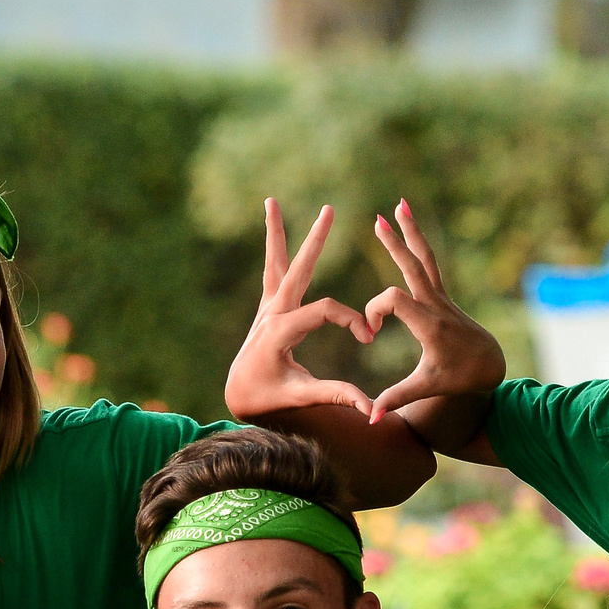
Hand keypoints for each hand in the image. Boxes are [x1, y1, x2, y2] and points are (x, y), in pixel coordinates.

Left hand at [223, 201, 384, 419]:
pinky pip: (271, 270)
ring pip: (274, 262)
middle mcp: (271, 313)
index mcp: (281, 331)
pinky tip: (271, 223)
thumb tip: (369, 407)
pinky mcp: (267, 307)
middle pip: (298, 269)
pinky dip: (273, 247)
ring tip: (270, 201)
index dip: (352, 320)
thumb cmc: (269, 396)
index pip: (325, 311)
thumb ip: (336, 395)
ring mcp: (266, 307)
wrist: (239, 394)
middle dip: (315, 241)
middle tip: (329, 210)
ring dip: (275, 232)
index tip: (367, 337)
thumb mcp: (302, 396)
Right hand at [360, 199, 505, 422]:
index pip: (393, 299)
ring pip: (425, 258)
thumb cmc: (458, 377)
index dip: (374, 310)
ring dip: (411, 232)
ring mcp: (441, 297)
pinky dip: (417, 245)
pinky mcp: (442, 296)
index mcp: (429, 324)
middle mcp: (436, 305)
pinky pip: (428, 264)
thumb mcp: (426, 387)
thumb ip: (396, 399)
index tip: (372, 333)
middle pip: (413, 266)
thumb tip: (370, 419)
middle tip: (377, 219)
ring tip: (400, 206)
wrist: (489, 366)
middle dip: (395, 243)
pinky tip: (409, 225)